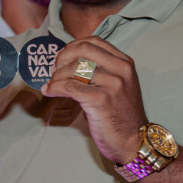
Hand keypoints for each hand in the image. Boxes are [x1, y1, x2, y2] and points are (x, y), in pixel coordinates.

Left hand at [43, 37, 147, 164]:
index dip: (72, 47)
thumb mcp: (117, 85)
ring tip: (51, 85)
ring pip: (74, 69)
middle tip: (54, 69)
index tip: (61, 58)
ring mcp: (112, 84)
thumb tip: (67, 62)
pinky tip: (49, 91)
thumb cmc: (120, 114)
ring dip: (56, 76)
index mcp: (124, 62)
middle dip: (62, 58)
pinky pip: (70, 87)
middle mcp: (121, 69)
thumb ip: (99, 70)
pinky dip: (55, 88)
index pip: (93, 42)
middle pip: (83, 50)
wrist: (133, 140)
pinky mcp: (101, 99)